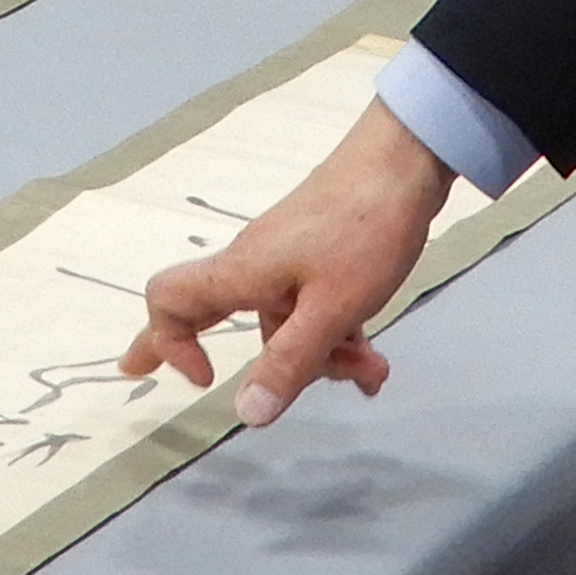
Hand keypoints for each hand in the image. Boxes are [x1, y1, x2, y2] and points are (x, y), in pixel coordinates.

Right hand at [122, 105, 451, 427]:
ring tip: (369, 371)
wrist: (406, 160)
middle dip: (206, 349)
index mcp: (241, 273)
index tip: (204, 379)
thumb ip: (289, 362)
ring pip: (283, 320)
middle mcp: (254, 264)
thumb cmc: (364, 229)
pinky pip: (313, 305)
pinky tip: (372, 357)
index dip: (170, 343)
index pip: (169, 300)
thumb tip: (246, 414)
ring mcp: (287, 257)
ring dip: (320, 354)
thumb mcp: (331, 308)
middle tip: (191, 380)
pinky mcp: (319, 251)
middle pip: (210, 310)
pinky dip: (338, 334)